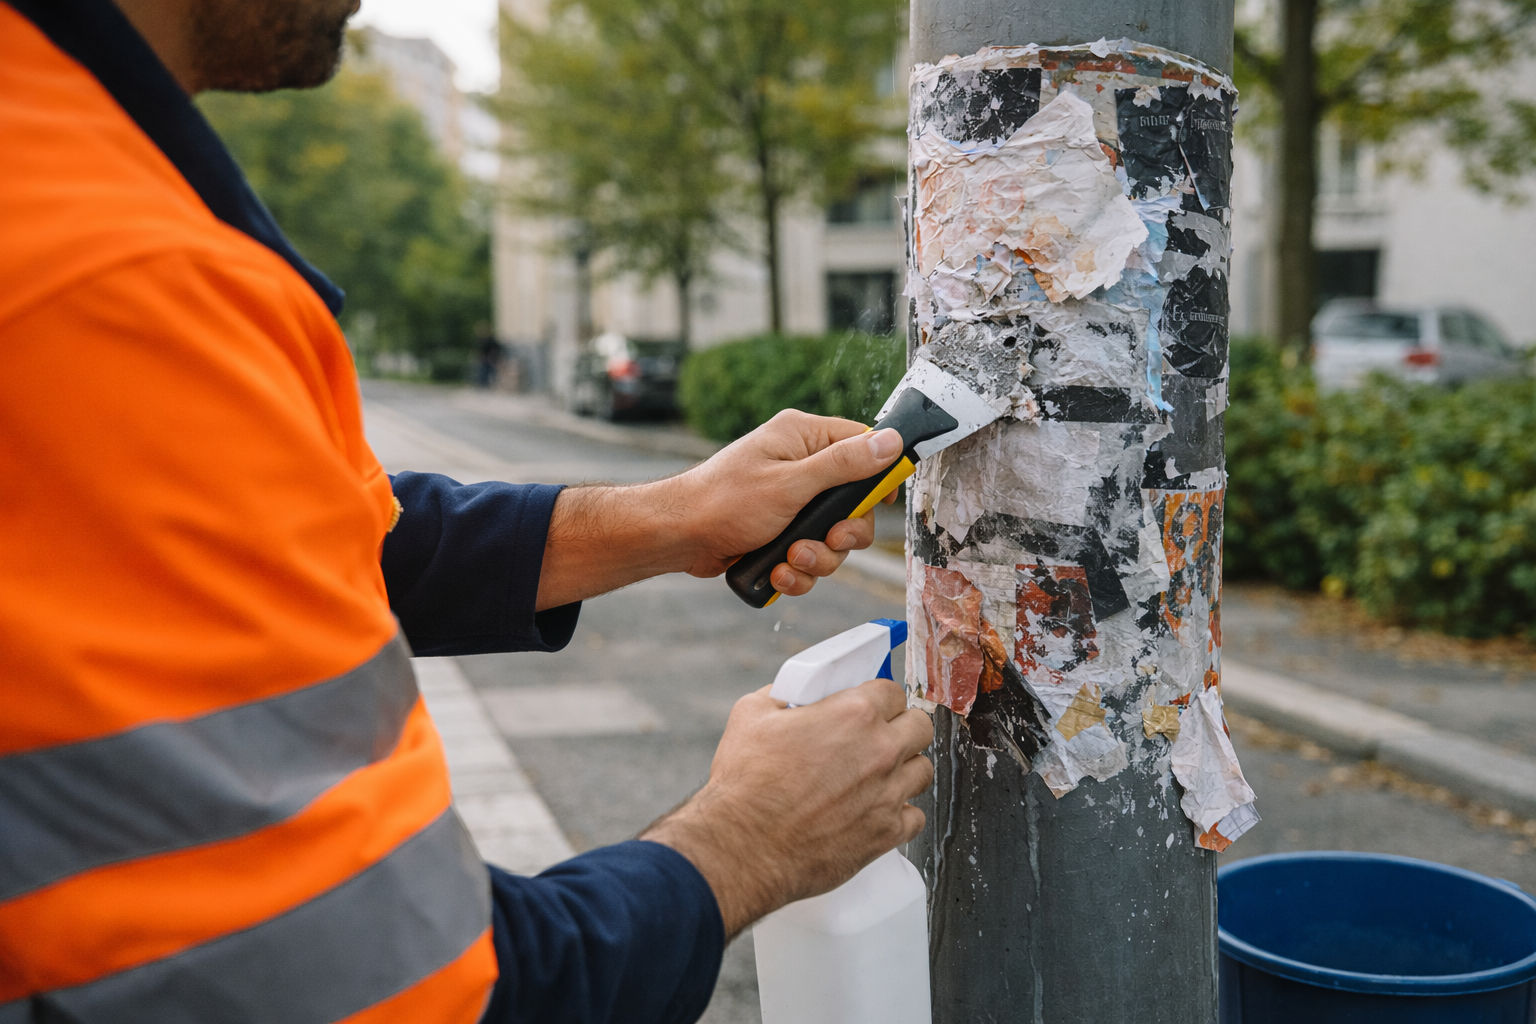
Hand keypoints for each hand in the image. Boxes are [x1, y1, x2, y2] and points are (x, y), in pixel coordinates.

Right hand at [640, 679, 933, 936]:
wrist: (743, 848)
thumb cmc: (745, 785)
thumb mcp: (751, 715)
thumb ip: (783, 695)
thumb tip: (795, 695)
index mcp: (853, 714)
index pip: (892, 691)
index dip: (879, 699)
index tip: (870, 709)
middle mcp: (880, 750)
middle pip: (920, 727)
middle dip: (901, 728)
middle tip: (880, 738)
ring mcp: (888, 794)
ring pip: (923, 770)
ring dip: (904, 770)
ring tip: (879, 776)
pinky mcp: (886, 833)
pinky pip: (915, 817)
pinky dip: (900, 814)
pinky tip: (877, 811)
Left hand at [672, 411, 903, 593]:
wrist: (679, 538)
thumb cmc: (724, 501)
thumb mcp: (791, 483)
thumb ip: (843, 465)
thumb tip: (890, 441)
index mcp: (802, 438)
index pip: (861, 444)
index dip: (878, 474)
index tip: (882, 501)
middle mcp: (800, 467)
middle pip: (853, 503)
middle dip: (842, 533)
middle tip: (828, 539)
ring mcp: (790, 502)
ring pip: (833, 537)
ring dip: (818, 557)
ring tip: (789, 560)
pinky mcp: (780, 532)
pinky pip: (810, 555)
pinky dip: (798, 571)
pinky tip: (777, 572)